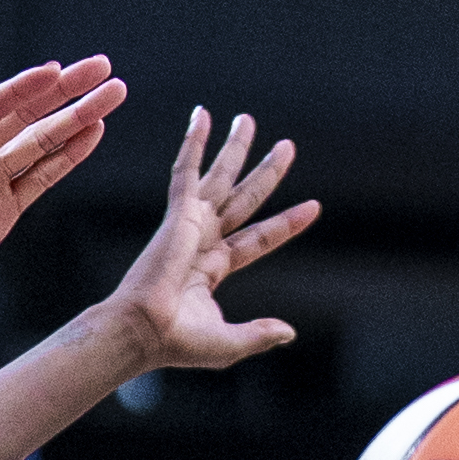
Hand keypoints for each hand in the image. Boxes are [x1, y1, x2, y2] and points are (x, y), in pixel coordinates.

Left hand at [0, 58, 127, 331]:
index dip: (21, 90)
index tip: (54, 70)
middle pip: (23, 116)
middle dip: (63, 91)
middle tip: (101, 67)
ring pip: (40, 143)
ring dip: (76, 119)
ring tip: (111, 95)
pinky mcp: (2, 215)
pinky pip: (41, 180)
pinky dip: (68, 157)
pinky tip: (93, 135)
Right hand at [105, 101, 316, 375]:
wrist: (145, 332)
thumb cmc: (177, 343)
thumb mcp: (229, 343)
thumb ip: (259, 334)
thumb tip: (289, 332)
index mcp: (212, 268)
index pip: (259, 238)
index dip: (286, 224)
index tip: (313, 206)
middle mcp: (202, 241)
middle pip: (244, 199)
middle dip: (265, 172)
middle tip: (287, 147)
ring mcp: (190, 224)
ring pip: (220, 178)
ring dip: (235, 148)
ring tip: (248, 119)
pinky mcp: (178, 215)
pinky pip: (186, 171)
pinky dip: (193, 142)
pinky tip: (202, 116)